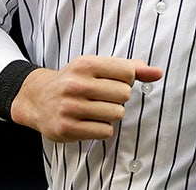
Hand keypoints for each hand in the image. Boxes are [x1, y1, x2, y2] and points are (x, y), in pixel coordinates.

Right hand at [10, 55, 163, 141]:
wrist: (37, 98)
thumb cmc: (74, 81)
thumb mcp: (97, 67)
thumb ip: (129, 68)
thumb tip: (158, 72)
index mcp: (85, 64)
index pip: (127, 72)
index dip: (126, 80)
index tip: (112, 82)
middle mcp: (76, 84)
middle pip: (124, 95)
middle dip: (118, 98)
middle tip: (102, 97)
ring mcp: (70, 107)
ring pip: (117, 114)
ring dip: (111, 114)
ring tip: (95, 109)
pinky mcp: (67, 128)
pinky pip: (105, 131)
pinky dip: (102, 128)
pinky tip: (88, 121)